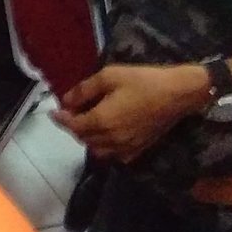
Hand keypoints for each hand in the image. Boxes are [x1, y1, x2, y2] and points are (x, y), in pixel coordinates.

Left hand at [52, 64, 208, 161]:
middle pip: (84, 139)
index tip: (53, 112)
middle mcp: (112, 139)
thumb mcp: (108, 76)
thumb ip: (84, 90)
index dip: (61, 119)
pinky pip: (115, 155)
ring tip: (89, 122)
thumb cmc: (142, 81)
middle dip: (74, 127)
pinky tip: (108, 133)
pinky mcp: (139, 149)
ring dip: (89, 138)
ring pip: (98, 150)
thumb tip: (66, 100)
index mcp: (102, 121)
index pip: (73, 126)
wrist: (178, 94)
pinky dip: (106, 147)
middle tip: (72, 112)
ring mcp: (127, 147)